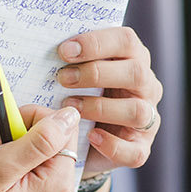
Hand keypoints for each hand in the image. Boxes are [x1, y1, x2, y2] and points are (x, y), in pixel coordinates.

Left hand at [56, 26, 162, 175]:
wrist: (79, 143)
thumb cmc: (77, 97)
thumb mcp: (76, 74)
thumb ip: (71, 61)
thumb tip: (43, 43)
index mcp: (133, 60)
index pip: (126, 41)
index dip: (96, 43)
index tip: (64, 51)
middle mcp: (147, 88)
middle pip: (136, 73)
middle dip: (97, 74)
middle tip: (63, 78)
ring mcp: (147, 120)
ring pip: (138, 111)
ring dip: (101, 108)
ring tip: (70, 107)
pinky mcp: (141, 148)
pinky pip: (134, 150)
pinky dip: (111, 144)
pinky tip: (89, 137)